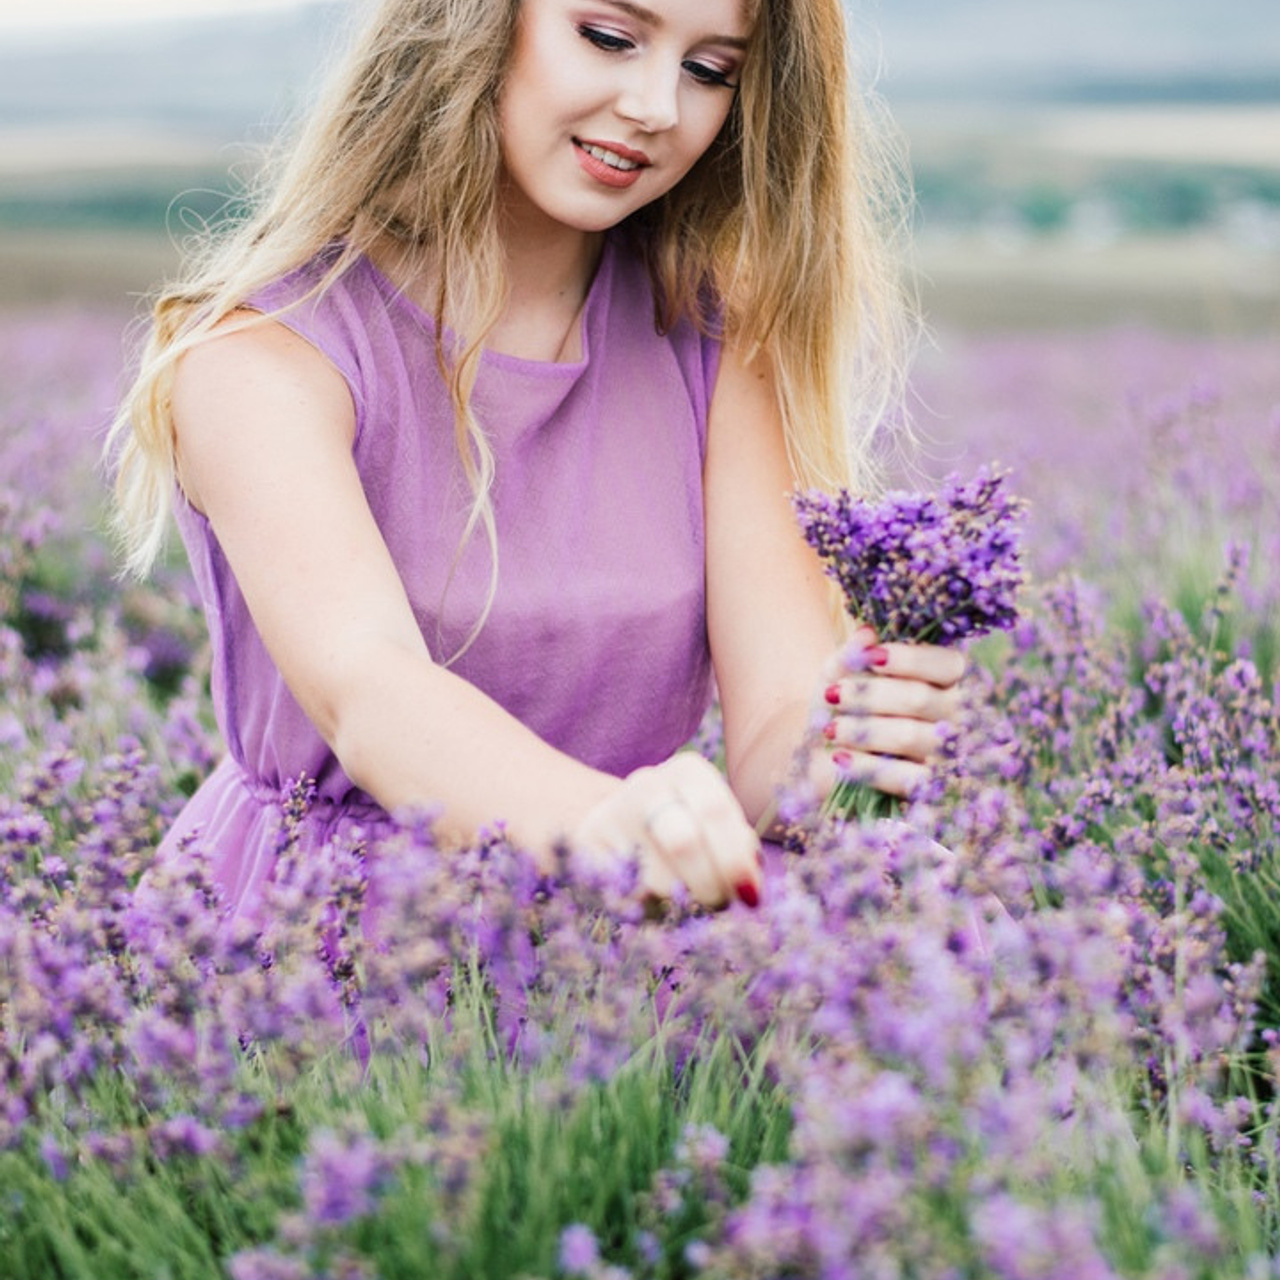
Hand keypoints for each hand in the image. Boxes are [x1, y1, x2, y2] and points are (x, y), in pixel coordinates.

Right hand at [572, 753, 762, 908]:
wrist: (615, 826)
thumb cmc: (685, 830)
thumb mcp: (716, 829)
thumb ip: (738, 848)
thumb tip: (751, 884)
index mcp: (688, 771)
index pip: (716, 812)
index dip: (735, 860)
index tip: (750, 897)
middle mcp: (648, 784)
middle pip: (684, 843)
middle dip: (709, 884)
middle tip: (719, 905)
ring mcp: (612, 813)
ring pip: (656, 878)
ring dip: (681, 903)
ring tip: (687, 901)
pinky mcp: (586, 847)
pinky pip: (627, 895)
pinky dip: (649, 910)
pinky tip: (656, 903)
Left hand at [814, 627, 964, 799]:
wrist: (821, 758)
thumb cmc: (842, 705)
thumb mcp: (839, 674)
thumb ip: (852, 653)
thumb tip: (867, 635)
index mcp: (948, 680)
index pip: (947, 663)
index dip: (910, 659)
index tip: (870, 659)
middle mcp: (958, 715)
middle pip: (920, 698)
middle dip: (871, 695)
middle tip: (833, 696)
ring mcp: (949, 755)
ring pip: (910, 735)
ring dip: (864, 730)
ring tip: (830, 729)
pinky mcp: (932, 790)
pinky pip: (905, 778)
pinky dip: (867, 767)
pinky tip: (839, 757)